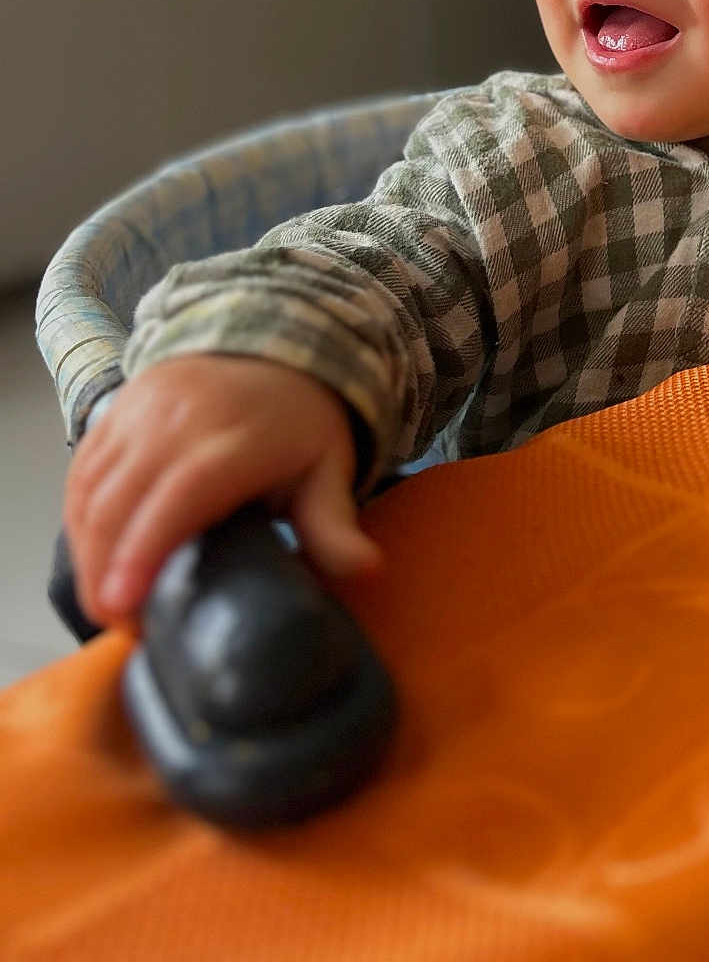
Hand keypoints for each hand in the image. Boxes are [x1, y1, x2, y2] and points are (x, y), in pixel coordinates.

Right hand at [64, 355, 381, 629]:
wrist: (274, 346)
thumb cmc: (300, 424)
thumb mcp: (329, 470)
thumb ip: (334, 524)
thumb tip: (367, 569)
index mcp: (237, 437)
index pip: (181, 494)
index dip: (145, 549)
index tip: (124, 605)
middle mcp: (180, 418)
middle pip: (121, 499)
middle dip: (104, 570)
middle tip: (118, 624)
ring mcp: (142, 408)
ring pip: (92, 487)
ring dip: (87, 551)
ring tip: (103, 602)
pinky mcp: (118, 407)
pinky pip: (83, 468)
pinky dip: (78, 518)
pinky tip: (90, 557)